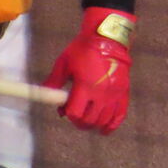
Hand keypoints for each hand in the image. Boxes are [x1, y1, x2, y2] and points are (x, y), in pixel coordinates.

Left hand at [42, 7, 135, 132]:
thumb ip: (53, 81)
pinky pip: (119, 116)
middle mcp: (101, 93)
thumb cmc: (83, 49)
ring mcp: (114, 95)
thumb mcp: (64, 62)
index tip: (65, 110)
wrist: (108, 38)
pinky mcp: (123, 93)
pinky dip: (111, 125)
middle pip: (89, 121)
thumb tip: (43, 94)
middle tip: (75, 116)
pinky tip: (104, 128)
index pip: (75, 113)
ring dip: (93, 125)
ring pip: (103, 121)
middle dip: (79, 122)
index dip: (68, 115)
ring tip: (87, 120)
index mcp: (85, 86)